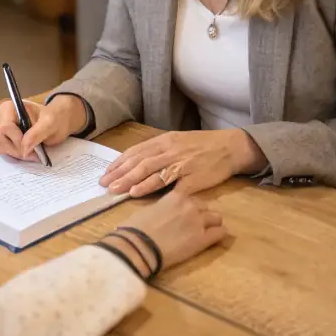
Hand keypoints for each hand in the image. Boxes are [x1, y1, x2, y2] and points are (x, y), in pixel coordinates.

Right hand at [0, 94, 86, 159]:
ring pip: (1, 147)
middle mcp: (0, 116)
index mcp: (9, 107)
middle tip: (33, 155)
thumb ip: (36, 134)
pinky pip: (4, 150)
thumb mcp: (49, 124)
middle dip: (17, 150)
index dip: (17, 141)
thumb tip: (23, 150)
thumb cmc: (53, 118)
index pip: (5, 127)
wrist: (56, 119)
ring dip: (16, 154)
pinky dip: (15, 154)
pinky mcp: (2, 137)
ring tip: (32, 154)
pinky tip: (27, 152)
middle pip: (0, 139)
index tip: (32, 151)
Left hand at [100, 129, 265, 196]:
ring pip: (152, 171)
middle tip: (105, 185)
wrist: (230, 148)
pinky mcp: (193, 178)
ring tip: (117, 190)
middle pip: (140, 162)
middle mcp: (171, 150)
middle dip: (120, 174)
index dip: (119, 163)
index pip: (136, 152)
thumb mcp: (177, 142)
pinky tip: (142, 194)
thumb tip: (135, 163)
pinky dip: (154, 189)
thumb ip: (158, 151)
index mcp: (165, 140)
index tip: (105, 174)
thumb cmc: (201, 146)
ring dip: (132, 181)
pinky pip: (171, 185)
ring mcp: (182, 164)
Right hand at [117, 189, 225, 269]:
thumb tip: (163, 212)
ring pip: (216, 218)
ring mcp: (198, 222)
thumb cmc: (136, 227)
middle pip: (204, 206)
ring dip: (211, 224)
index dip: (187, 205)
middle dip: (200, 214)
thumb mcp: (149, 209)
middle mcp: (190, 205)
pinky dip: (218, 235)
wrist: (138, 245)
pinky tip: (212, 239)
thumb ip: (162, 207)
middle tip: (192, 224)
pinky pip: (220, 233)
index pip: (190, 196)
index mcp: (176, 196)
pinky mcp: (203, 240)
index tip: (183, 212)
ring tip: (204, 232)